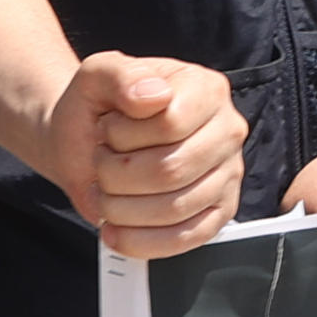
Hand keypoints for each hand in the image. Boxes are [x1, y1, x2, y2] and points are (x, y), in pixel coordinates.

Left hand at [45, 52, 245, 255]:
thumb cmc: (99, 107)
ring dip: (122, 208)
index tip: (108, 130)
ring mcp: (227, 174)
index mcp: (206, 89)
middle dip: (117, 175)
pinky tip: (116, 228)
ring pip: (174, 208)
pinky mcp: (219, 213)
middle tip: (101, 164)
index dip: (125, 135)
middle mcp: (226, 131)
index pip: (171, 123)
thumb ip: (120, 75)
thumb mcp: (98, 75)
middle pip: (171, 170)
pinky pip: (186, 239)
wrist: (88, 140)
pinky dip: (141, 241)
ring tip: (106, 193)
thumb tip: (153, 96)